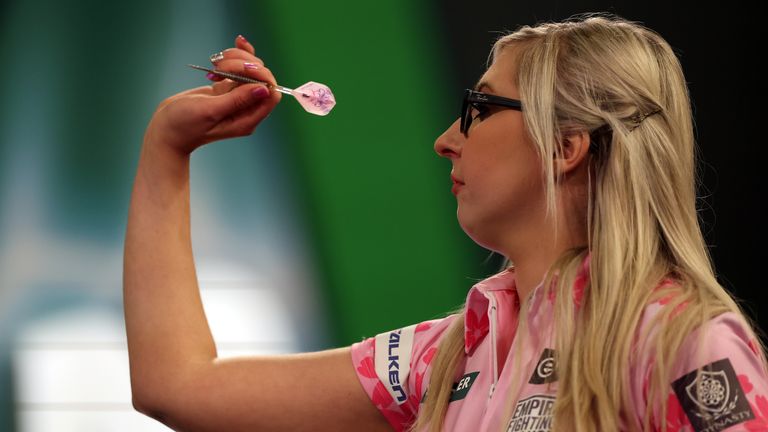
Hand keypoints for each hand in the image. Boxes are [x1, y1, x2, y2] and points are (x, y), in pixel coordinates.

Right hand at [144, 35, 281, 155]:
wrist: (166, 129)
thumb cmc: (184, 125)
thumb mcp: (210, 111)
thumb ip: (237, 100)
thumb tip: (263, 89)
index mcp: (247, 119)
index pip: (271, 95)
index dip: (263, 77)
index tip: (243, 68)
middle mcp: (246, 109)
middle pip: (261, 78)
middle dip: (244, 65)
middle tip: (219, 65)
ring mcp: (236, 99)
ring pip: (250, 71)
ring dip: (235, 60)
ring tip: (214, 64)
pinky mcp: (226, 90)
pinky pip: (238, 70)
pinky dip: (231, 60)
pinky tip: (220, 57)